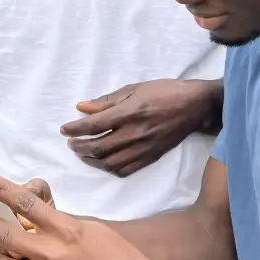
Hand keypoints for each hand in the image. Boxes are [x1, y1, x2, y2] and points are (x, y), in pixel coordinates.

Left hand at [60, 79, 219, 176]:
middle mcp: (135, 133)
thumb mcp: (134, 89)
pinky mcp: (151, 158)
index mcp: (130, 112)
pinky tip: (102, 162)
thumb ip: (106, 101)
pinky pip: (125, 170)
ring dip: (91, 160)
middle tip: (71, 142)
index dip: (75, 129)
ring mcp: (144, 148)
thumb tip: (81, 108)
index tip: (65, 129)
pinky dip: (108, 168)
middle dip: (79, 147)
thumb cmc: (164, 92)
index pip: (94, 125)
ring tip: (82, 153)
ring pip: (109, 163)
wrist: (195, 106)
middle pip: (98, 148)